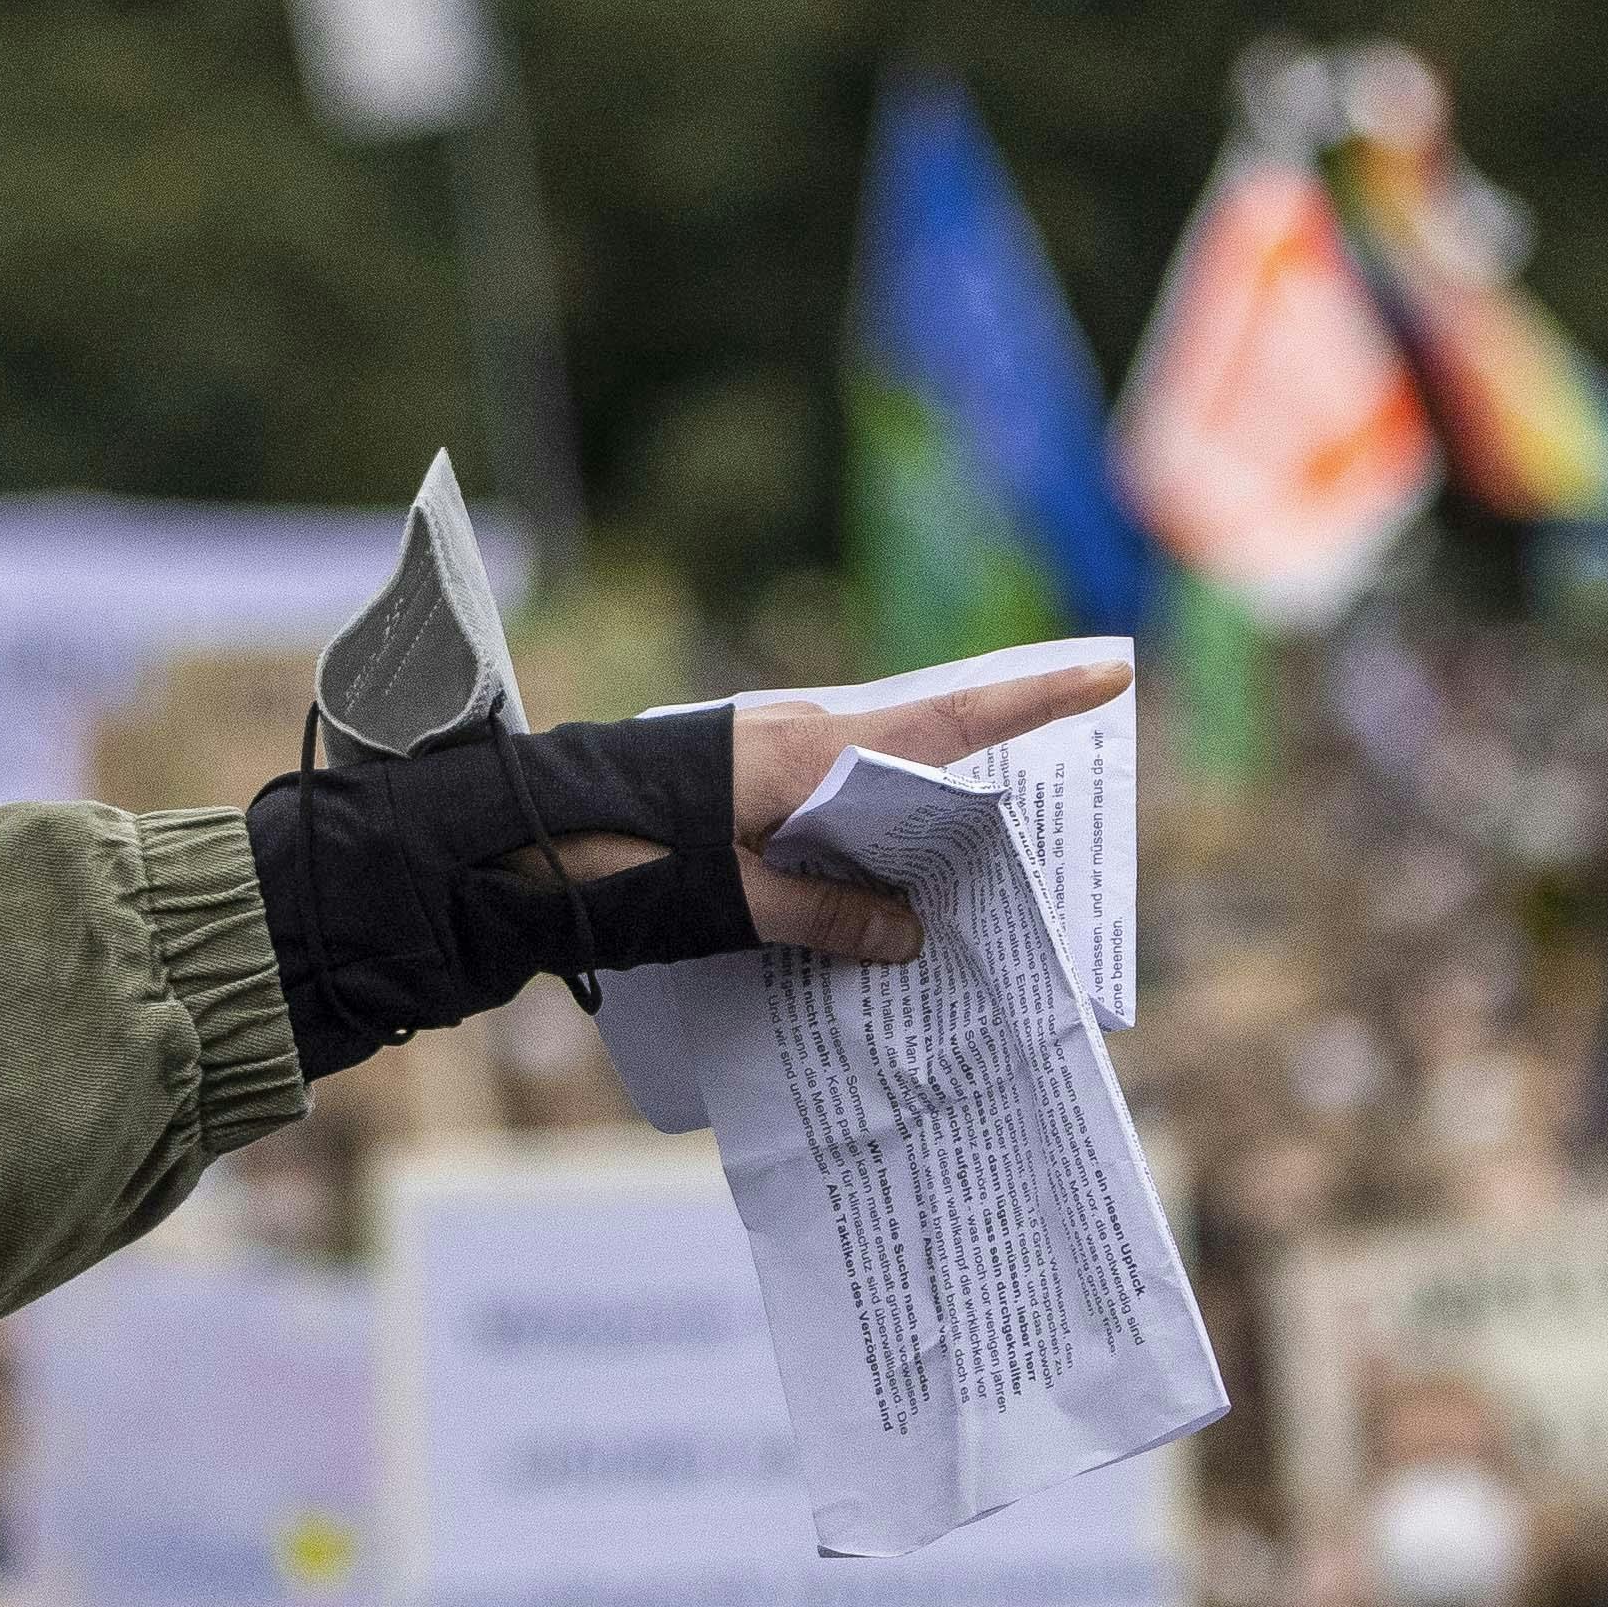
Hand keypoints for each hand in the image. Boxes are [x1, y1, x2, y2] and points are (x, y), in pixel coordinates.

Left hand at [534, 658, 1134, 964]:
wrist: (496, 839)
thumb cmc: (613, 858)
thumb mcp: (730, 901)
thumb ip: (825, 917)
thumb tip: (911, 935)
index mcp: (809, 752)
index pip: (948, 723)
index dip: (1034, 701)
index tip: (1111, 672)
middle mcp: (795, 742)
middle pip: (920, 752)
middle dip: (987, 782)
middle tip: (1057, 814)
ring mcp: (761, 763)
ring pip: (869, 790)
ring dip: (915, 830)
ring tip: (966, 889)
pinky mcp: (729, 791)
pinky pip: (819, 815)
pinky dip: (855, 851)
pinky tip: (865, 908)